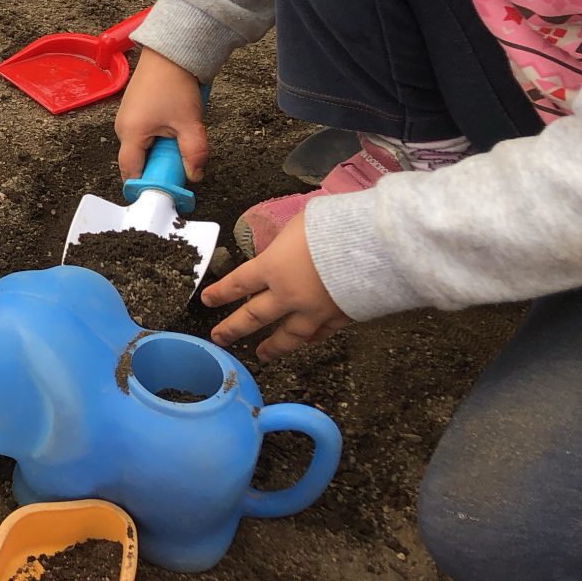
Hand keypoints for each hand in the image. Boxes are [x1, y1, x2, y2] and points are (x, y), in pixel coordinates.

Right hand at [115, 49, 208, 181]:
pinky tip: (174, 124)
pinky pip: (144, 133)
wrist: (170, 52)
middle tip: (180, 159)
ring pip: (142, 146)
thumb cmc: (174, 85)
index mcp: (129, 134)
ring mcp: (126, 118)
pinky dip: (158, 135)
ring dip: (160, 149)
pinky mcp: (134, 110)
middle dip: (158, 165)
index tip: (164, 191)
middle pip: (137, 160)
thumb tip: (194, 175)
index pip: (131, 172)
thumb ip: (193, 153)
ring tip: (180, 135)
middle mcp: (122, 127)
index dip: (146, 184)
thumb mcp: (189, 123)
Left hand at [202, 216, 349, 358]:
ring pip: (288, 335)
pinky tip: (307, 343)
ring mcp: (315, 311)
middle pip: (254, 316)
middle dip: (233, 328)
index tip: (207, 301)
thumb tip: (282, 250)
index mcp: (272, 268)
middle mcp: (288, 295)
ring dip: (273, 346)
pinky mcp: (341, 317)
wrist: (374, 247)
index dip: (221, 293)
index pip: (238, 283)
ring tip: (261, 355)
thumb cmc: (333, 228)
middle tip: (219, 338)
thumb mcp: (297, 225)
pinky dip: (312, 338)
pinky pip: (322, 333)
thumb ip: (284, 243)